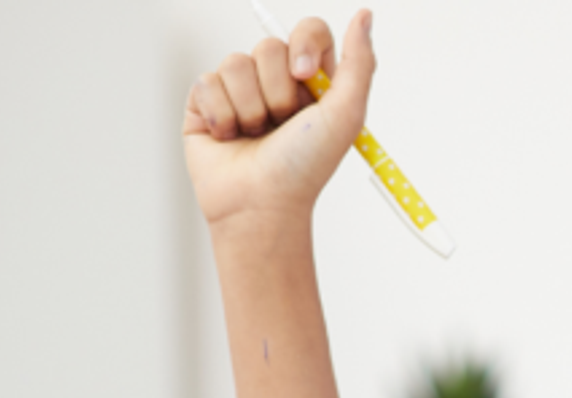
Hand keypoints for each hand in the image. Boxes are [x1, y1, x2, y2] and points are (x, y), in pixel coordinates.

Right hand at [182, 11, 374, 231]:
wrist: (261, 204)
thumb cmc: (305, 166)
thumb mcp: (347, 114)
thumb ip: (359, 63)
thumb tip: (365, 14)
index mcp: (312, 83)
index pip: (310, 31)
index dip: (304, 44)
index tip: (304, 76)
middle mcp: (276, 82)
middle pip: (270, 46)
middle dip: (277, 89)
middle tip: (282, 124)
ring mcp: (239, 91)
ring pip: (236, 62)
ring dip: (250, 106)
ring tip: (256, 136)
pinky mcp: (206, 103)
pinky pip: (207, 81)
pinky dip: (222, 114)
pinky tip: (229, 138)